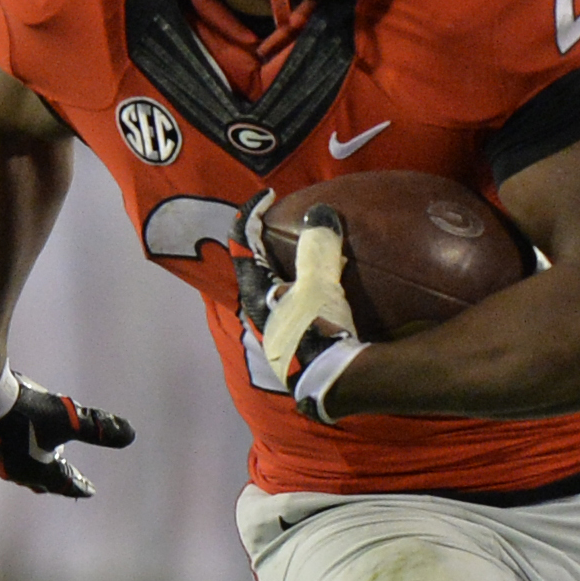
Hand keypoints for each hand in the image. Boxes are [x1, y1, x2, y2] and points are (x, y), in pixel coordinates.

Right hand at [0, 368, 133, 497]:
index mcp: (36, 472)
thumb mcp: (68, 417)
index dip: (79, 485)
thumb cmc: (24, 410)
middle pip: (39, 480)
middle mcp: (13, 469)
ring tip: (43, 458)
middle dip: (56, 480)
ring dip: (34, 465)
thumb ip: (99, 428)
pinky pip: (5, 449)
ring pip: (20, 466)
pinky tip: (17, 436)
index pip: (64, 483)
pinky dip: (18, 449)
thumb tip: (131, 435)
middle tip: (68, 481)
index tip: (90, 492)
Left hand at [230, 192, 366, 423]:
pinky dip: (310, 292)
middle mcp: (261, 316)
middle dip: (267, 248)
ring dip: (291, 272)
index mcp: (256, 296)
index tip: (266, 197)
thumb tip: (321, 214)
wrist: (336, 383)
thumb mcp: (319, 284)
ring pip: (278, 293)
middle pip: (256, 272)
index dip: (251, 217)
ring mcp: (281, 336)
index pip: (243, 247)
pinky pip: (300, 309)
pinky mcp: (302, 350)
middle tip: (284, 227)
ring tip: (313, 258)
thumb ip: (318, 247)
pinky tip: (331, 294)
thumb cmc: (318, 331)